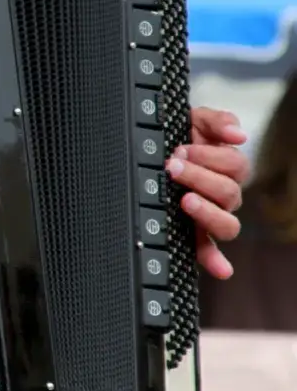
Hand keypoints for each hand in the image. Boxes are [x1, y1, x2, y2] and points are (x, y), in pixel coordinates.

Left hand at [165, 107, 249, 278]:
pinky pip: (209, 250)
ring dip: (207, 213)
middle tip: (173, 166)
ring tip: (184, 200)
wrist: (151, 148)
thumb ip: (216, 120)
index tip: (182, 149)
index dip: (210, 156)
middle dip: (199, 177)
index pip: (235, 165)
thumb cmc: (177, 136)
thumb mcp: (194, 120)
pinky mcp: (196, 233)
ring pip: (227, 224)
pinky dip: (216, 261)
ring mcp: (211, 216)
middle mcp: (224, 195)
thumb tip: (238, 135)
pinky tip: (220, 269)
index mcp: (227, 168)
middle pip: (228, 192)